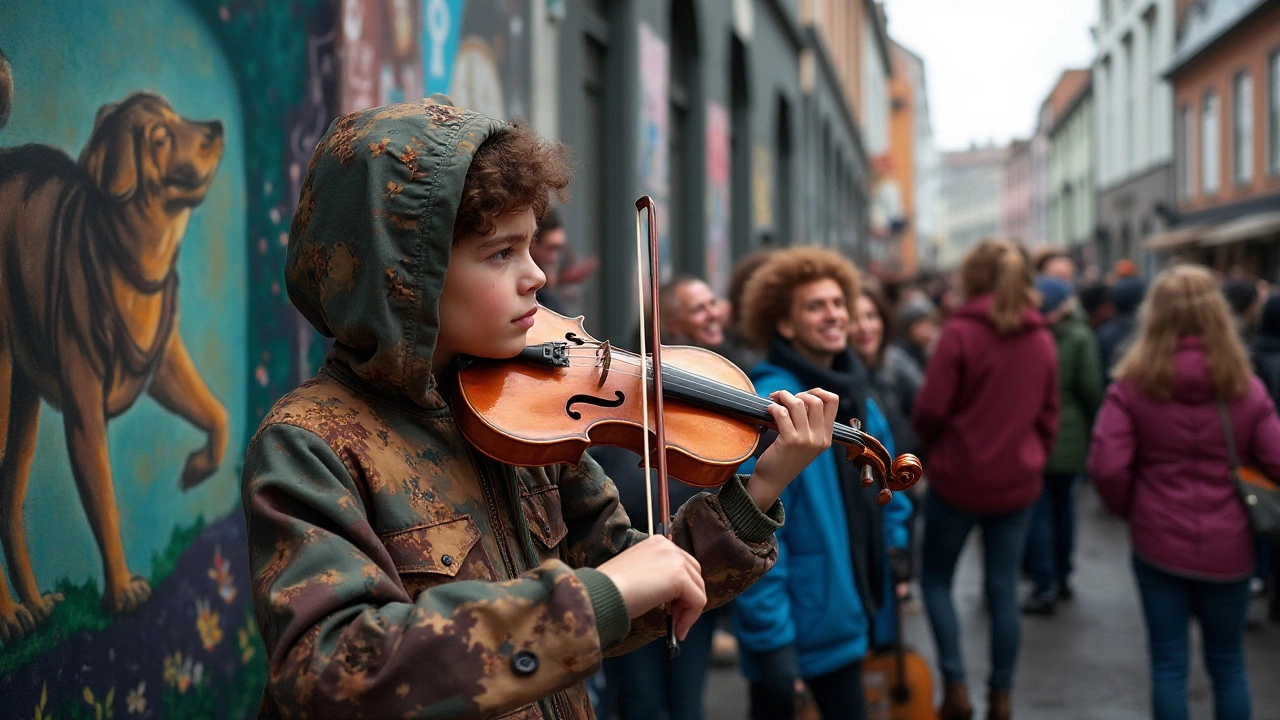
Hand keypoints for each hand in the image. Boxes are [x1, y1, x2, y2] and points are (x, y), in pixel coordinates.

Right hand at [595, 535, 705, 639]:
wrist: (603, 594)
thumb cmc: (611, 590)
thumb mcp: (638, 575)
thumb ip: (657, 577)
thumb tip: (675, 596)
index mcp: (657, 543)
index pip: (682, 565)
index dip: (681, 590)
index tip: (672, 610)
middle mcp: (668, 545)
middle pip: (695, 574)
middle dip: (688, 599)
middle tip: (675, 620)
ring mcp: (675, 559)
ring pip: (698, 589)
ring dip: (688, 611)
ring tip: (675, 627)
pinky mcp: (679, 577)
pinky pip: (698, 601)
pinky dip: (690, 618)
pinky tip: (677, 630)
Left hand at [746, 388, 838, 510]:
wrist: (772, 480)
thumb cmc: (785, 458)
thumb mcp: (805, 442)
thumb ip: (808, 422)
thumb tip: (800, 397)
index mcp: (826, 437)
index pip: (833, 402)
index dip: (817, 392)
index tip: (802, 395)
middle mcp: (819, 439)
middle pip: (816, 400)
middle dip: (799, 393)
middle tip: (785, 399)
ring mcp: (806, 440)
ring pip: (799, 404)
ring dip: (784, 396)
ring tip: (775, 399)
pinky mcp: (790, 441)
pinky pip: (783, 413)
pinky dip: (774, 407)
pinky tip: (769, 409)